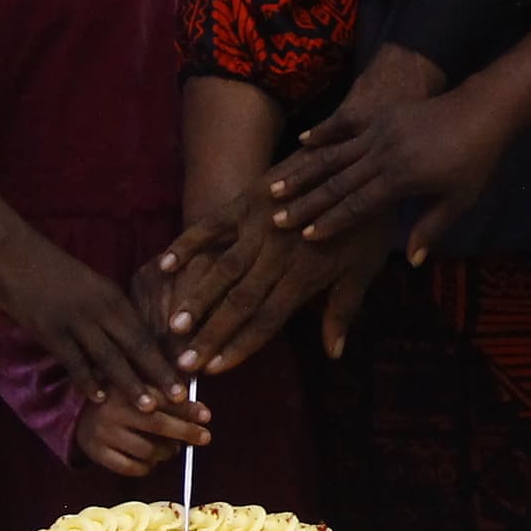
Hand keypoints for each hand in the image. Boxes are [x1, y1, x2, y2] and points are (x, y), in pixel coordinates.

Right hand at [0, 227, 182, 405]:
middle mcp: (100, 309)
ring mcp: (75, 320)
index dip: (164, 357)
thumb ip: (109, 310)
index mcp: (112, 296)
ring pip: (109, 357)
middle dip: (159, 374)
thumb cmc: (53, 269)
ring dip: (130, 384)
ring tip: (148, 407)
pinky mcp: (50, 330)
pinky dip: (87, 381)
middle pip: (136, 346)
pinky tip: (99, 399)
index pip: (145, 332)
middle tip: (181, 399)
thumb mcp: (90, 285)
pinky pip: (73, 361)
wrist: (15, 252)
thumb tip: (128, 338)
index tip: (184, 377)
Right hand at [74, 385, 209, 478]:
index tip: (207, 416)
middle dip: (186, 432)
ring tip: (171, 447)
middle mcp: (112, 410)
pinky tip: (150, 459)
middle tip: (205, 437)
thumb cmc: (119, 394)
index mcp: (125, 386)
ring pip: (148, 451)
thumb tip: (195, 383)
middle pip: (158, 425)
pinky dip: (147, 467)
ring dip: (166, 452)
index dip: (187, 408)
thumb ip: (164, 378)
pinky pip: (132, 468)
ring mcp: (103, 433)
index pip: (162, 398)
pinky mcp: (96, 453)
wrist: (77, 411)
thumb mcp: (138, 378)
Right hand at [150, 187, 395, 374]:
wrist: (362, 161)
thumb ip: (343, 310)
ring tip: (173, 325)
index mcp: (306, 276)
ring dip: (197, 299)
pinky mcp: (248, 201)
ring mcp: (260, 226)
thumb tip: (333, 354)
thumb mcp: (365, 268)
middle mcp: (278, 255)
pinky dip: (188, 243)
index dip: (240, 347)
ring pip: (222, 269)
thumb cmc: (366, 221)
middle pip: (239, 302)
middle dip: (210, 335)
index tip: (214, 370)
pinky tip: (164, 265)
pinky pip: (212, 225)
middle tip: (183, 362)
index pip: (267, 320)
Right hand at [260, 56, 516, 256]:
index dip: (331, 222)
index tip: (306, 236)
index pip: (358, 205)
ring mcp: (379, 131)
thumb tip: (411, 262)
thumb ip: (430, 229)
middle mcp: (383, 154)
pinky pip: (346, 123)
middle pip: (337, 183)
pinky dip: (324, 132)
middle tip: (276, 218)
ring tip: (275, 186)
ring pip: (333, 155)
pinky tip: (302, 140)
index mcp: (401, 179)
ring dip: (303, 172)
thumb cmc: (474, 161)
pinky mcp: (382, 115)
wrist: (482, 111)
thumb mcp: (458, 201)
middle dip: (306, 202)